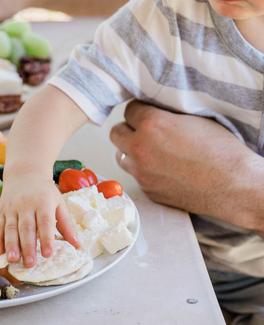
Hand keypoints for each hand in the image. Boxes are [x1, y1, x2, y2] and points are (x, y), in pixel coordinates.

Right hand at [0, 168, 79, 267]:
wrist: (25, 173)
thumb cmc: (45, 192)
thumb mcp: (59, 203)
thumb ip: (67, 225)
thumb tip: (77, 245)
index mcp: (43, 203)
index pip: (45, 222)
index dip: (47, 238)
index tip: (48, 254)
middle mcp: (26, 205)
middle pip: (26, 227)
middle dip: (27, 246)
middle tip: (30, 263)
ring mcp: (12, 208)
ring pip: (10, 228)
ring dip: (11, 245)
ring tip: (12, 260)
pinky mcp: (2, 211)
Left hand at [110, 100, 263, 232]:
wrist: (234, 186)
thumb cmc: (222, 150)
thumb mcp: (194, 119)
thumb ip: (167, 113)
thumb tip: (154, 110)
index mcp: (152, 124)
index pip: (129, 110)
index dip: (140, 110)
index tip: (147, 112)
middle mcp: (140, 148)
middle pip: (116, 133)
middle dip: (129, 129)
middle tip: (143, 130)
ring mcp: (141, 172)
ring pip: (121, 155)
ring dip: (132, 151)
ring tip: (151, 150)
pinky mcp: (147, 190)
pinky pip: (136, 175)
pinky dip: (144, 170)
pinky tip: (163, 168)